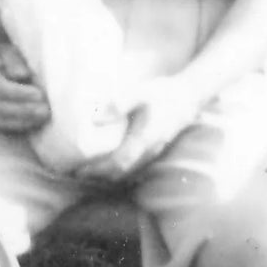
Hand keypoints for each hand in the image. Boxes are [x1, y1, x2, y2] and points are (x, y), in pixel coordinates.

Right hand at [0, 43, 50, 134]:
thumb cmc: (7, 57)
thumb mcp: (10, 51)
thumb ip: (15, 61)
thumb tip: (22, 74)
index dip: (19, 93)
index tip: (39, 93)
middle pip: (0, 107)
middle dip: (25, 110)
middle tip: (46, 109)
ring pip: (2, 120)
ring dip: (25, 121)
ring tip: (45, 116)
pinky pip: (5, 127)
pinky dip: (22, 126)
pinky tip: (38, 122)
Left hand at [75, 77, 200, 183]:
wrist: (190, 97)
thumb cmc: (165, 93)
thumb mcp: (142, 92)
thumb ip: (119, 104)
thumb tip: (95, 119)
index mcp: (144, 140)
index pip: (118, 163)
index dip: (98, 170)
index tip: (79, 171)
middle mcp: (149, 151)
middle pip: (121, 172)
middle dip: (99, 175)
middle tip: (77, 173)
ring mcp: (153, 152)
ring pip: (128, 170)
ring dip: (108, 173)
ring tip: (88, 169)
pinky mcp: (154, 149)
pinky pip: (134, 165)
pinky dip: (119, 167)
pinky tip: (108, 161)